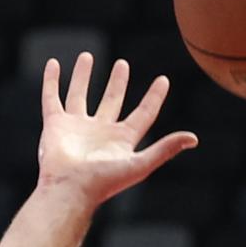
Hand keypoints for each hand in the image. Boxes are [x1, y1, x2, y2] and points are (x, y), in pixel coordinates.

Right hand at [38, 54, 197, 206]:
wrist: (70, 190)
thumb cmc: (105, 182)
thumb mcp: (140, 164)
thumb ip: (165, 149)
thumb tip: (193, 138)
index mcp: (122, 140)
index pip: (143, 113)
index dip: (154, 97)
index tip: (163, 80)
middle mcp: (100, 132)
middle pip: (111, 100)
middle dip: (118, 82)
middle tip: (123, 64)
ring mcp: (76, 127)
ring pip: (79, 95)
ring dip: (83, 76)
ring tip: (86, 56)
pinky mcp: (55, 125)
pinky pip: (52, 98)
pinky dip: (52, 81)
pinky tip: (53, 64)